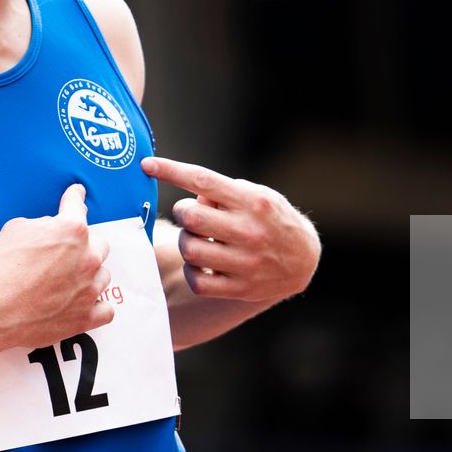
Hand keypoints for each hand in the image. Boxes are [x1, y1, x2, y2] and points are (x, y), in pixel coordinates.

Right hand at [0, 183, 112, 351]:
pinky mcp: (86, 317)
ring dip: (88, 277)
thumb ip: (43, 224)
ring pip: (102, 277)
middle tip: (65, 255)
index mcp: (72, 231)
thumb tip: (52, 226)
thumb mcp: (15, 229)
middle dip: (84, 246)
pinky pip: (105, 310)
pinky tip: (81, 305)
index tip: (77, 195)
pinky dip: (95, 307)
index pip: (77, 206)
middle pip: (100, 245)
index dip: (75, 198)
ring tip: (66, 283)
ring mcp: (89, 290)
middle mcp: (87, 259)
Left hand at [142, 156, 319, 302]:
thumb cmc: (271, 219)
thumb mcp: (257, 195)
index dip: (170, 170)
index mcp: (252, 201)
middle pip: (189, 217)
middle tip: (192, 216)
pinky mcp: (240, 287)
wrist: (303, 259)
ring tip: (202, 240)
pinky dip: (193, 271)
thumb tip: (190, 199)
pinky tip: (204, 264)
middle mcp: (249, 231)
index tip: (147, 164)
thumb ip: (223, 193)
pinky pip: (196, 280)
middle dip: (183, 213)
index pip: (203, 180)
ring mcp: (245, 262)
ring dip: (187, 242)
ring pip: (189, 249)